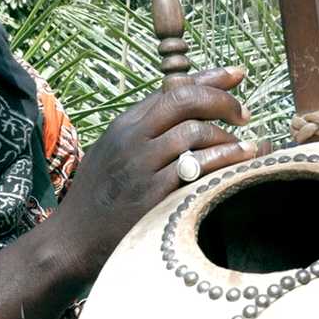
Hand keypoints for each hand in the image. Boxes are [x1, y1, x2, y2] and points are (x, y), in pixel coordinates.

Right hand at [46, 66, 270, 281]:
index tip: (238, 75)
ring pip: (195, 134)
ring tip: (247, 147)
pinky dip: (223, 163)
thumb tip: (186, 111)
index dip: (210, 78)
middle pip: (185, 101)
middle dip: (223, 101)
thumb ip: (145, 132)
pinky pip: (197, 170)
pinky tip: (239, 166)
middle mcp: (132, 140)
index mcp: (124, 125)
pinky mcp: (153, 196)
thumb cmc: (97, 200)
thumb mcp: (113, 154)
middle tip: (244, 115)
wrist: (71, 243)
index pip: (172, 89)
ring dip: (229, 138)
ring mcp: (141, 167)